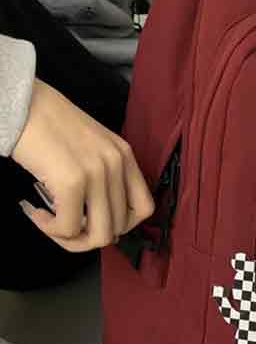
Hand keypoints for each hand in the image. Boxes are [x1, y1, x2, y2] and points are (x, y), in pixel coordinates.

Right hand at [12, 79, 154, 251]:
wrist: (24, 104)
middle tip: (63, 226)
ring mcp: (97, 173)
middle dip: (88, 236)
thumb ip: (103, 176)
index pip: (144, 208)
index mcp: (125, 156)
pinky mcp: (72, 182)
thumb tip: (96, 219)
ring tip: (50, 224)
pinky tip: (37, 213)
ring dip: (72, 239)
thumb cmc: (49, 126)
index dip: (122, 226)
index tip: (96, 222)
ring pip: (99, 236)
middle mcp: (116, 164)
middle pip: (119, 228)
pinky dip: (50, 229)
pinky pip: (69, 228)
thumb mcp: (92, 146)